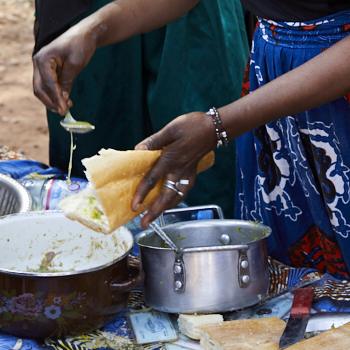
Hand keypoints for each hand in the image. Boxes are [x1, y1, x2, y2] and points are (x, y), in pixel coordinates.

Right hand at [31, 21, 99, 114]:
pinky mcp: (48, 70)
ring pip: (42, 88)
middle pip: (39, 88)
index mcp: (43, 58)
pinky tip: (65, 100)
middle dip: (50, 101)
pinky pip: (48, 85)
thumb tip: (62, 100)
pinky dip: (55, 93)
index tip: (64, 110)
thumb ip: (67, 81)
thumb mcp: (75, 63)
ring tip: (66, 106)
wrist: (84, 33)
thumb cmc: (80, 44)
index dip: (56, 98)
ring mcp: (41, 66)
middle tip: (63, 112)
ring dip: (52, 99)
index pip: (48, 83)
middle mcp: (38, 62)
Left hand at [131, 111, 216, 225]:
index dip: (142, 194)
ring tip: (156, 215)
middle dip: (154, 212)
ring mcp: (187, 173)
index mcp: (170, 159)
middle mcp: (178, 170)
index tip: (134, 207)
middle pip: (165, 196)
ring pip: (176, 196)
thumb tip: (137, 150)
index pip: (152, 180)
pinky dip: (177, 198)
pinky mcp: (193, 172)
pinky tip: (172, 200)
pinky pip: (184, 190)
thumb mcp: (170, 129)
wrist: (215, 128)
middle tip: (144, 224)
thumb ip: (153, 141)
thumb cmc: (192, 125)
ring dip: (165, 208)